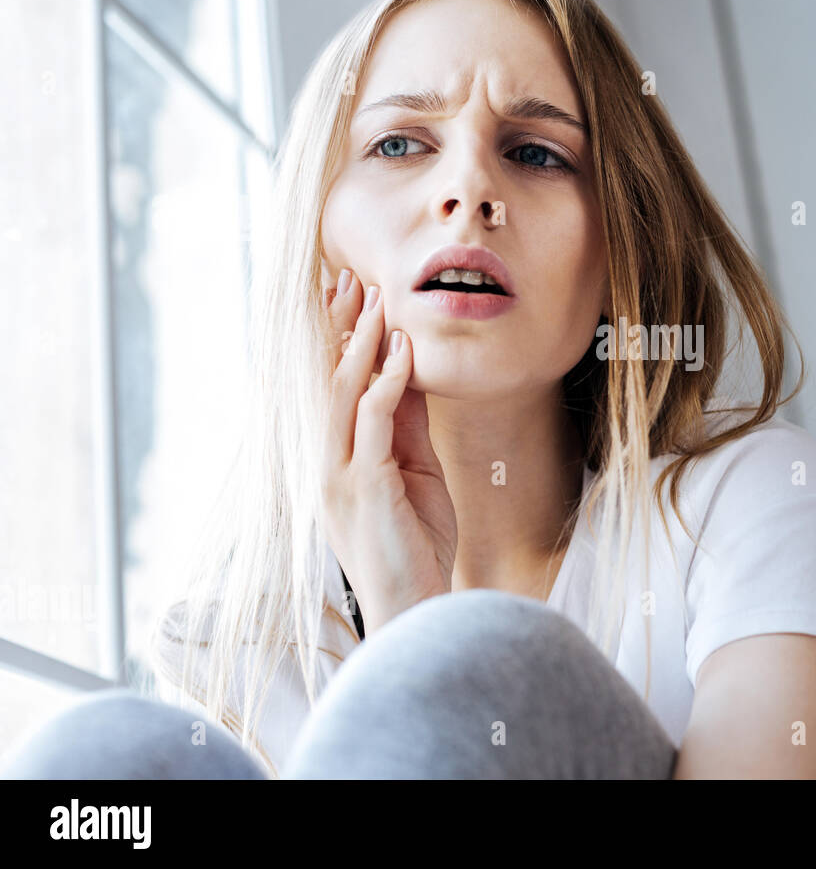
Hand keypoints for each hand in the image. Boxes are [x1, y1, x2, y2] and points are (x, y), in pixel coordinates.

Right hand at [320, 270, 456, 632]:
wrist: (415, 607)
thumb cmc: (416, 545)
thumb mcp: (415, 472)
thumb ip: (407, 425)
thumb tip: (409, 371)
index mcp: (336, 461)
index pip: (332, 388)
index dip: (338, 340)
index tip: (347, 295)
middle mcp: (326, 464)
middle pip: (327, 380)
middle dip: (340, 328)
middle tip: (350, 279)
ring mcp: (339, 476)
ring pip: (343, 394)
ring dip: (362, 344)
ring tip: (376, 300)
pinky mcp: (364, 487)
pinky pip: (373, 423)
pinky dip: (387, 383)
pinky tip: (401, 352)